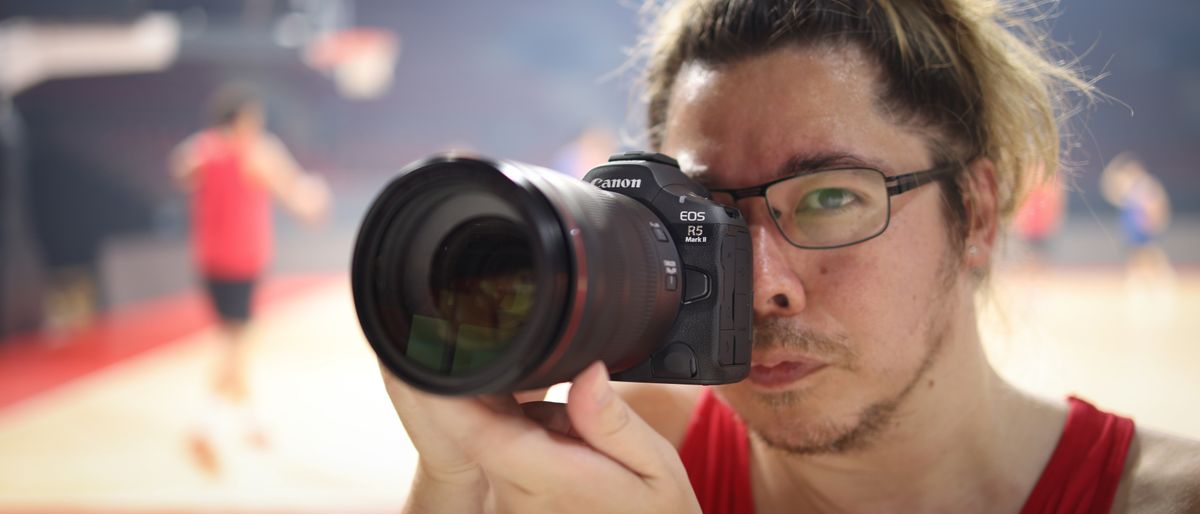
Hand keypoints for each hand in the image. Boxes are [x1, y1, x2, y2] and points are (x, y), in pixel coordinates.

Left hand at [383, 362, 700, 513]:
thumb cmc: (655, 513)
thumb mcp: (655, 466)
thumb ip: (615, 422)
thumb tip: (587, 371)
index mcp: (550, 477)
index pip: (478, 431)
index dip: (448, 392)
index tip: (439, 349)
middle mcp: (519, 492)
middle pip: (481, 419)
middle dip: (507, 385)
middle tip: (564, 398)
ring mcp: (514, 498)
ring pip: (496, 429)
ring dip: (526, 412)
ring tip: (586, 437)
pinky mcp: (516, 498)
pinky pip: (509, 448)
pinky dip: (533, 432)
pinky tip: (576, 443)